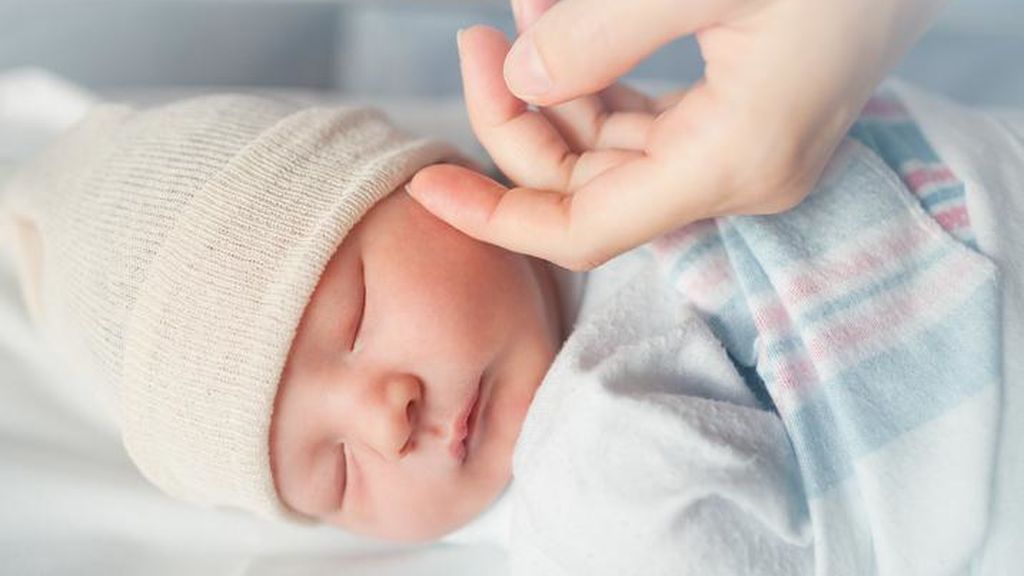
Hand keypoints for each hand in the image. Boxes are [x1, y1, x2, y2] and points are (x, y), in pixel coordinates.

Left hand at [408, 0, 944, 269]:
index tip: (427, 186)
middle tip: (476, 42)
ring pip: (612, 150)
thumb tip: (520, 81)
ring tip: (516, 16)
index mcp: (732, 162)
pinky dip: (597, 78)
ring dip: (555, 90)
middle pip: (587, 186)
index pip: (582, 230)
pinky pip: (645, 119)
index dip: (495, 217)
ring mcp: (744, 148)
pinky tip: (564, 26)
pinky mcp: (745, 117)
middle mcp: (738, 174)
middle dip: (517, 119)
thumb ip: (598, 37)